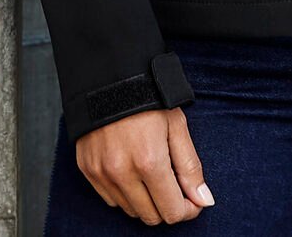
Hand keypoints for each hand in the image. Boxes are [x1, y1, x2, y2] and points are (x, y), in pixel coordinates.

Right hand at [76, 106, 215, 224]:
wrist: (108, 75)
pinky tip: (133, 171)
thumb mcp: (177, 124)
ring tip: (153, 173)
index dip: (188, 209)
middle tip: (175, 185)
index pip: (172, 212)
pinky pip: (111, 200)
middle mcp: (122, 172)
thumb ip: (190, 166)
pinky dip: (125, 193)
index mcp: (149, 161)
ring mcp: (102, 173)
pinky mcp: (88, 170)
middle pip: (151, 217)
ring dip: (146, 201)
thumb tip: (203, 200)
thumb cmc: (147, 96)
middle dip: (168, 206)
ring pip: (130, 211)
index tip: (193, 199)